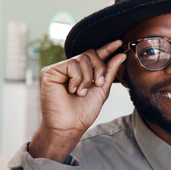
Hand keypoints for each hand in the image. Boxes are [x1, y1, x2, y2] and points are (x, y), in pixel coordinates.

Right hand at [29, 40, 125, 161]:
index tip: (119, 43)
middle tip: (97, 84)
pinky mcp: (49, 72)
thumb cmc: (84, 112)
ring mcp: (59, 69)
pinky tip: (72, 90)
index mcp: (82, 73)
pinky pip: (72, 64)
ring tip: (81, 93)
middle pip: (90, 54)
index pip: (95, 56)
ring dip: (87, 78)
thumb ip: (109, 72)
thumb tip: (121, 55)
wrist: (69, 126)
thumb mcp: (101, 89)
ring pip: (82, 59)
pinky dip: (77, 79)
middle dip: (99, 68)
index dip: (107, 48)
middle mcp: (70, 69)